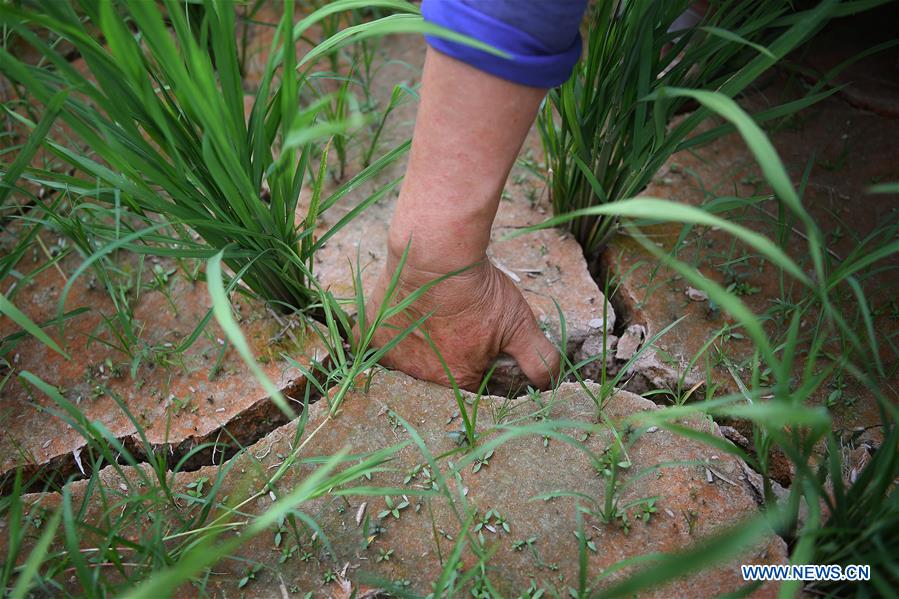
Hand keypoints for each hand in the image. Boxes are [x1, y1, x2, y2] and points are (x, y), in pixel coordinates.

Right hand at [361, 250, 559, 391]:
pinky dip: (384, 336)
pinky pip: (373, 346)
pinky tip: (397, 321)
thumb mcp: (520, 323)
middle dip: (445, 356)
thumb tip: (550, 383)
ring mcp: (391, 356)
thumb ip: (538, 358)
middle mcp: (420, 376)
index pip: (470, 385)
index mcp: (457, 379)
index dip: (477, 362)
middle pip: (436, 375)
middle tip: (452, 325)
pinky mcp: (370, 334)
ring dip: (416, 347)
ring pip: (405, 361)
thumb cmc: (478, 290)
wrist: (436, 255)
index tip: (477, 340)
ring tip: (429, 319)